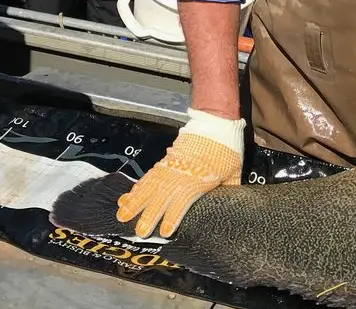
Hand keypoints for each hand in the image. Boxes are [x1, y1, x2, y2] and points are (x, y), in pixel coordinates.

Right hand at [115, 108, 243, 237]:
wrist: (215, 123)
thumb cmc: (226, 150)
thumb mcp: (233, 174)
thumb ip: (227, 194)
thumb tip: (228, 210)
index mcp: (198, 180)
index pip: (182, 202)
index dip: (172, 218)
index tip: (164, 232)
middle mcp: (180, 175)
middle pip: (161, 197)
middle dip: (149, 215)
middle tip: (139, 232)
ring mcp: (169, 167)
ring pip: (149, 187)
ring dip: (135, 202)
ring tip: (122, 216)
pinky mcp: (164, 161)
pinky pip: (147, 177)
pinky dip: (136, 188)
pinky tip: (127, 198)